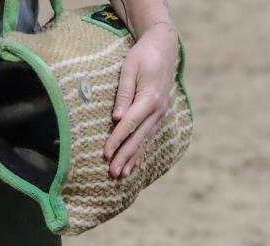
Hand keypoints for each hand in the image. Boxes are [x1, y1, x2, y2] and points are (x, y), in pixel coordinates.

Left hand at [104, 22, 178, 177]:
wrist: (164, 48)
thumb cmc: (143, 56)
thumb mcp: (130, 69)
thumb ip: (124, 94)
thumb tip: (117, 118)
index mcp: (149, 99)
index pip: (129, 124)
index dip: (116, 140)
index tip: (105, 153)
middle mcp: (157, 111)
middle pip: (138, 138)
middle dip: (124, 156)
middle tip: (113, 173)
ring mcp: (160, 114)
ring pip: (144, 141)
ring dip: (133, 158)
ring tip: (122, 174)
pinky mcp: (158, 115)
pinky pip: (148, 137)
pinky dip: (141, 151)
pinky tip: (134, 163)